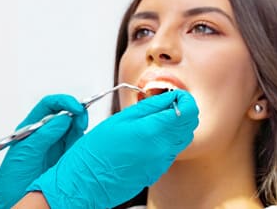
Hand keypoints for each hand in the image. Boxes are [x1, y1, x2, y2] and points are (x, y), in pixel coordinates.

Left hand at [0, 94, 87, 208]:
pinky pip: (78, 147)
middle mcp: (45, 134)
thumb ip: (44, 134)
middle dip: (77, 114)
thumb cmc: (11, 177)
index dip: (63, 101)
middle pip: (65, 115)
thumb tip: (63, 118)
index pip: (49, 106)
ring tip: (82, 133)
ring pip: (74, 130)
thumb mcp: (26, 152)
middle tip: (83, 121)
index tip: (76, 106)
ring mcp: (56, 147)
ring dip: (81, 128)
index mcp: (32, 127)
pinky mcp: (65, 159)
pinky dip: (84, 144)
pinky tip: (83, 148)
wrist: (10, 199)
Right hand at [27, 89, 198, 208]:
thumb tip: (169, 97)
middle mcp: (162, 149)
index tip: (174, 95)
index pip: (188, 111)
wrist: (87, 182)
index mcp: (153, 131)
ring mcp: (161, 163)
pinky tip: (146, 138)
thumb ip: (149, 107)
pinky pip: (170, 152)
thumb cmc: (96, 151)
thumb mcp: (120, 119)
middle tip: (163, 105)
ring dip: (173, 126)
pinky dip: (165, 141)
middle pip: (189, 125)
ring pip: (182, 139)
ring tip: (152, 121)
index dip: (184, 99)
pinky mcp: (157, 172)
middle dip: (180, 111)